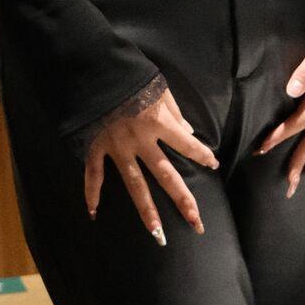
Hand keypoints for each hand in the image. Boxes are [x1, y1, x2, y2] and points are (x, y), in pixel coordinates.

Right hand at [83, 84, 218, 241]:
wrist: (92, 70)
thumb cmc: (129, 76)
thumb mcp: (158, 87)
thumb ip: (174, 112)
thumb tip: (189, 133)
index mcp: (158, 122)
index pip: (187, 144)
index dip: (202, 154)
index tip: (214, 164)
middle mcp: (140, 140)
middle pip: (166, 175)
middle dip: (183, 199)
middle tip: (197, 223)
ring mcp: (117, 147)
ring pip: (134, 185)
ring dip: (146, 211)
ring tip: (158, 234)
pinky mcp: (95, 148)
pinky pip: (94, 175)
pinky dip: (91, 194)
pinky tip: (94, 214)